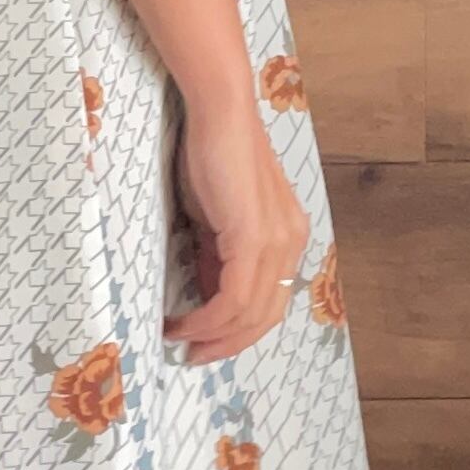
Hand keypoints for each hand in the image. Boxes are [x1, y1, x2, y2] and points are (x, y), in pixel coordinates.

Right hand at [164, 96, 310, 365]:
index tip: (203, 342)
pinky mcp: (254, 238)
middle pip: (265, 318)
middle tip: (191, 355)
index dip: (238, 331)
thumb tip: (206, 295)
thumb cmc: (212, 156)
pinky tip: (183, 323)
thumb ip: (217, 257)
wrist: (218, 114)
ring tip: (178, 340)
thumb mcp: (215, 219)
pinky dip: (207, 320)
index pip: (270, 302)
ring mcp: (276, 243)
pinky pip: (234, 299)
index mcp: (288, 238)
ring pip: (250, 315)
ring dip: (211, 336)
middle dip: (226, 344)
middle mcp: (291, 244)